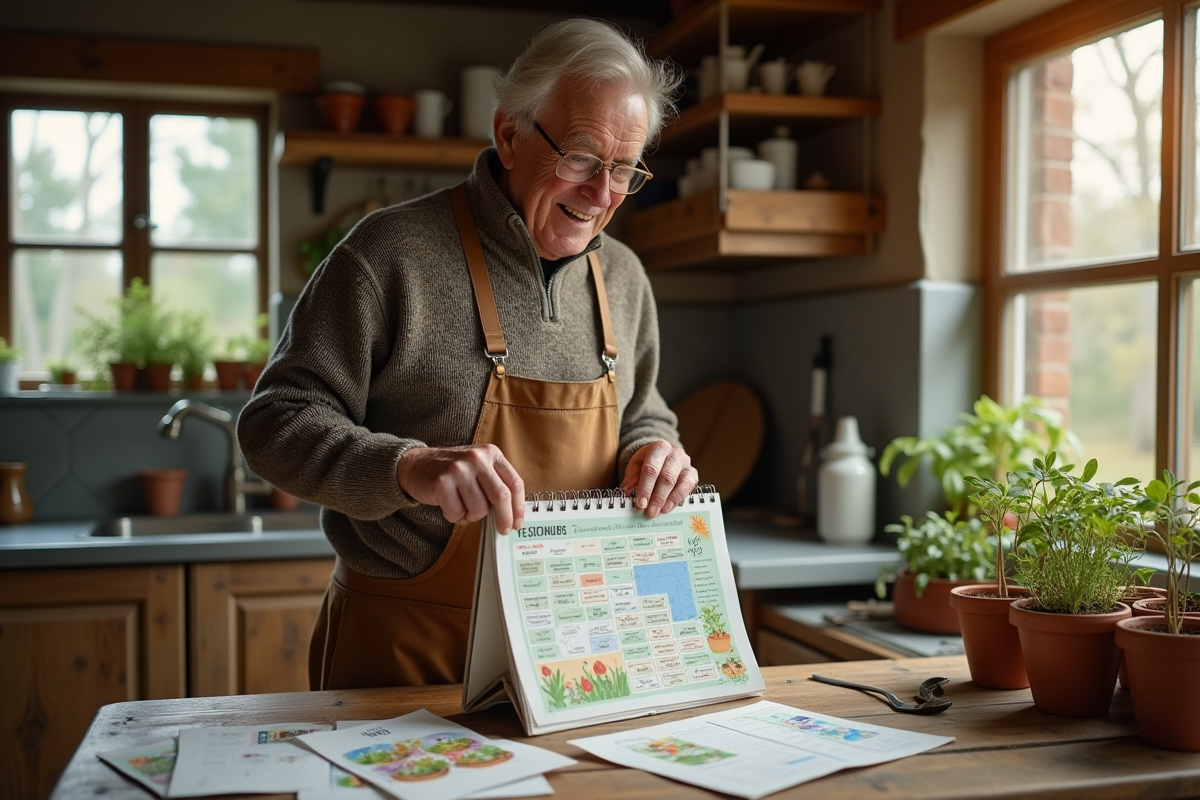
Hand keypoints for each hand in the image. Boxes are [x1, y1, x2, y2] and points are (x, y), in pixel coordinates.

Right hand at [397, 445, 524, 533]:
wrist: (415, 464)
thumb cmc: (451, 471)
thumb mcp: (478, 467)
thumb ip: (495, 483)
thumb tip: (512, 514)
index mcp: (491, 453)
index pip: (514, 483)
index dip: (519, 507)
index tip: (518, 522)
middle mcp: (477, 458)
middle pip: (501, 496)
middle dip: (504, 518)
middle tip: (502, 530)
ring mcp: (459, 469)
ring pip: (479, 509)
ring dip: (471, 516)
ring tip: (461, 507)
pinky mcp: (442, 483)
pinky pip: (457, 513)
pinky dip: (454, 516)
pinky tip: (447, 505)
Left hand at [620, 441, 697, 517]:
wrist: (662, 457)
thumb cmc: (648, 462)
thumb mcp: (635, 467)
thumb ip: (631, 479)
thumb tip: (627, 492)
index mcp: (659, 448)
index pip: (651, 468)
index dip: (645, 487)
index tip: (641, 503)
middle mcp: (675, 454)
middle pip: (666, 477)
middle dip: (657, 497)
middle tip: (649, 512)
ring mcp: (686, 464)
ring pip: (679, 483)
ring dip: (667, 500)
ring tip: (658, 512)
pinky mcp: (693, 474)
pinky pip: (688, 488)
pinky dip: (677, 499)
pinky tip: (667, 508)